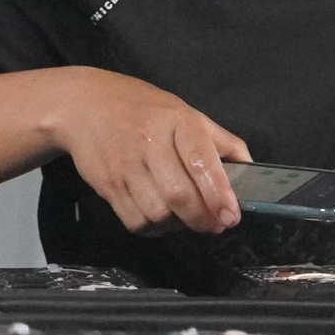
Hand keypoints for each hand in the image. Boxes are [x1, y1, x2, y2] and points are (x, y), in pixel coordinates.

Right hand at [51, 68, 252, 234]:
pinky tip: (162, 218)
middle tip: (215, 224)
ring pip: (158, 214)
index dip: (218, 193)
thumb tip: (250, 169)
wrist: (84, 106)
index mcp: (177, 121)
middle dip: (202, 218)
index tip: (231, 216)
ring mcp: (125, 166)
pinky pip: (135, 221)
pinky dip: (154, 229)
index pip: (200, 161)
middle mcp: (150, 143)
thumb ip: (220, 141)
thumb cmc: (143, 109)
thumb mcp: (185, 112)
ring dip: (179, 226)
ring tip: (187, 218)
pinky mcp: (107, 186)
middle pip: (179, 195)